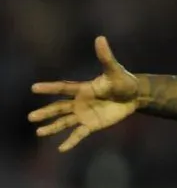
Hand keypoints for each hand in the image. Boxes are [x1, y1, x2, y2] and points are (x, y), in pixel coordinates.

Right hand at [28, 36, 139, 151]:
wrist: (134, 96)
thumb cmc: (123, 81)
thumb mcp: (115, 70)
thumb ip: (106, 57)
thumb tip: (100, 38)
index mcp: (83, 88)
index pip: (63, 88)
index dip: (50, 88)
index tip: (34, 88)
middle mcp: (79, 102)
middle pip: (59, 108)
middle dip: (46, 113)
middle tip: (31, 117)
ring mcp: (84, 114)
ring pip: (64, 122)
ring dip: (52, 127)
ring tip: (39, 132)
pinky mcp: (92, 125)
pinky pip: (79, 134)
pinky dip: (71, 141)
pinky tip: (61, 148)